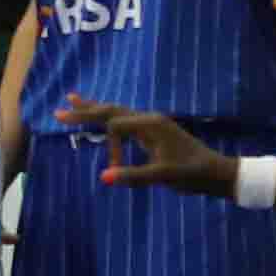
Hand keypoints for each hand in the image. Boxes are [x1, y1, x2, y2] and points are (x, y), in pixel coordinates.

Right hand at [65, 97, 231, 195]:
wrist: (217, 173)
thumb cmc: (192, 174)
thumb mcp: (162, 176)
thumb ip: (133, 175)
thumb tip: (103, 177)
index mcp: (150, 124)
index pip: (114, 127)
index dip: (110, 150)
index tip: (116, 172)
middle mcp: (148, 119)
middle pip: (110, 110)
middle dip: (84, 111)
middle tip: (58, 112)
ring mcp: (151, 124)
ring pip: (116, 111)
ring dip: (94, 107)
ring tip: (73, 98)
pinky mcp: (153, 131)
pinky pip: (124, 119)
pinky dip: (108, 116)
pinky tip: (102, 116)